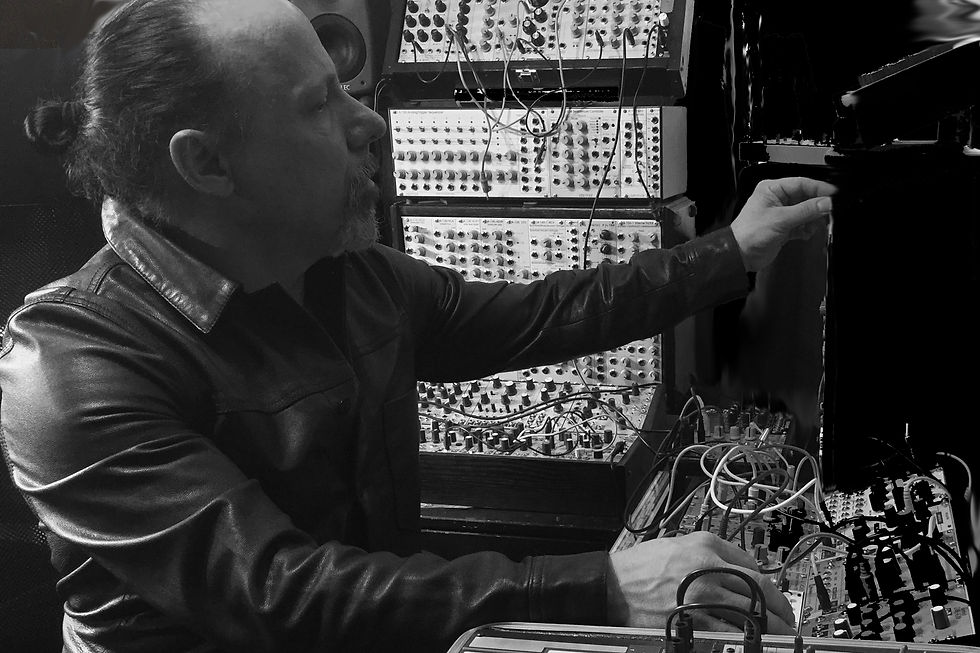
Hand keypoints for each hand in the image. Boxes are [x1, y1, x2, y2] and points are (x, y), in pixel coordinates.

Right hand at [607, 531, 796, 634]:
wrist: (611, 586)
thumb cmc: (640, 566)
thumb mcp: (677, 544)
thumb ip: (710, 552)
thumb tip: (740, 566)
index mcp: (705, 546)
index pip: (753, 564)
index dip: (770, 584)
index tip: (775, 595)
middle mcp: (708, 567)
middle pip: (760, 589)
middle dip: (779, 607)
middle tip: (786, 618)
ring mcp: (702, 596)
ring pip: (751, 613)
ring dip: (770, 627)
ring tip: (777, 634)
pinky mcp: (693, 620)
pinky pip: (730, 632)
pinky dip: (745, 639)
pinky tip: (752, 643)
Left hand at [730, 177, 836, 271]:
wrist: (739, 256)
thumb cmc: (749, 234)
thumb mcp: (781, 219)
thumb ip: (806, 211)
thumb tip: (826, 203)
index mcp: (772, 189)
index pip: (802, 183)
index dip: (819, 188)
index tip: (834, 195)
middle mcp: (777, 199)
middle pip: (807, 197)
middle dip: (817, 207)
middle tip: (827, 213)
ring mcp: (782, 214)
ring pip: (807, 212)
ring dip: (812, 220)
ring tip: (812, 226)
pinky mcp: (784, 227)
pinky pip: (803, 225)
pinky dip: (806, 229)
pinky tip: (804, 234)